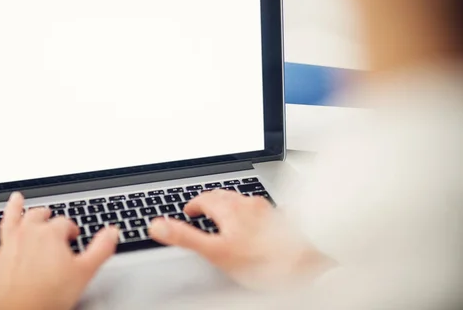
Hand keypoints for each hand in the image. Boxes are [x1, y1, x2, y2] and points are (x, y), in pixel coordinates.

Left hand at [0, 192, 118, 309]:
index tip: (75, 238)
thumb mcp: (85, 271)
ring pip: (9, 221)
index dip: (72, 230)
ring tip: (14, 199)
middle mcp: (27, 235)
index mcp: (49, 234)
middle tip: (51, 217)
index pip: (64, 223)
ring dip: (12, 209)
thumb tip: (112, 231)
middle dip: (46, 215)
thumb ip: (101, 248)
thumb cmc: (50, 295)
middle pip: (37, 216)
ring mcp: (8, 248)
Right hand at [149, 189, 332, 288]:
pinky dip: (250, 213)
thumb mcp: (215, 252)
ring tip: (223, 215)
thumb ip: (185, 237)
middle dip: (210, 201)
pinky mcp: (280, 219)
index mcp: (230, 208)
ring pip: (242, 201)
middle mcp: (249, 203)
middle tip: (201, 211)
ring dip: (229, 205)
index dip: (193, 204)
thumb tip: (158, 225)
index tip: (188, 211)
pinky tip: (255, 222)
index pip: (204, 198)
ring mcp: (266, 210)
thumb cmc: (262, 262)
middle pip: (223, 196)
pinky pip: (261, 210)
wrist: (304, 267)